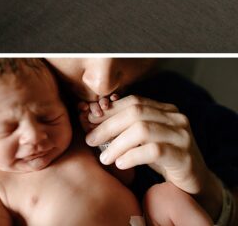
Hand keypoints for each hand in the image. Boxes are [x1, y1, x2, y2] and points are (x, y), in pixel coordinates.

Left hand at [83, 95, 215, 195]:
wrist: (195, 182)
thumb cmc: (164, 158)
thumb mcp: (144, 139)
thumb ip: (126, 126)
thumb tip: (91, 117)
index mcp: (166, 109)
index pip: (132, 101)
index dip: (109, 110)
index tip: (89, 119)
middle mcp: (176, 118)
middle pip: (135, 113)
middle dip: (108, 125)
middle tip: (90, 139)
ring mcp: (182, 136)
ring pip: (142, 130)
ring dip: (117, 143)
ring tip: (104, 157)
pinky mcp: (184, 157)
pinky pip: (153, 151)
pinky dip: (132, 156)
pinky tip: (120, 164)